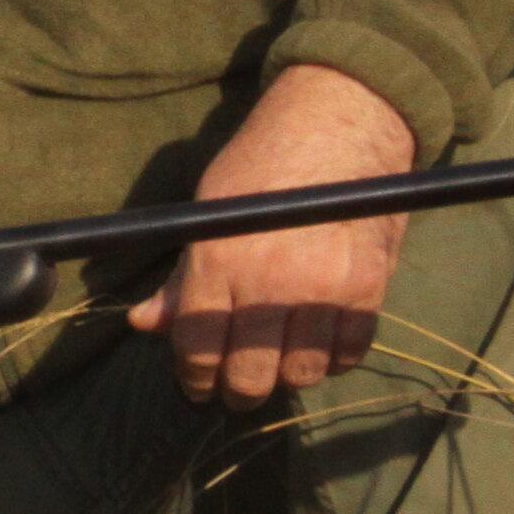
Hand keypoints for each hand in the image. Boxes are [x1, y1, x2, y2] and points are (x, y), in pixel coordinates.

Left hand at [127, 61, 415, 402]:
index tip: (195, 385)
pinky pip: (349, 353)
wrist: (342, 123)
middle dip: (237, 390)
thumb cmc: (263, 161)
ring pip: (301, 371)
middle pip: (250, 372)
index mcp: (220, 259)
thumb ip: (182, 277)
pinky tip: (318, 347)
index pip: (197, 345)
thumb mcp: (209, 210)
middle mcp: (271, 282)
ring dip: (286, 376)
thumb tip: (143, 323)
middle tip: (236, 388)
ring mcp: (325, 289)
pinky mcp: (370, 289)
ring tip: (277, 365)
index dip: (193, 375)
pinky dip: (332, 360)